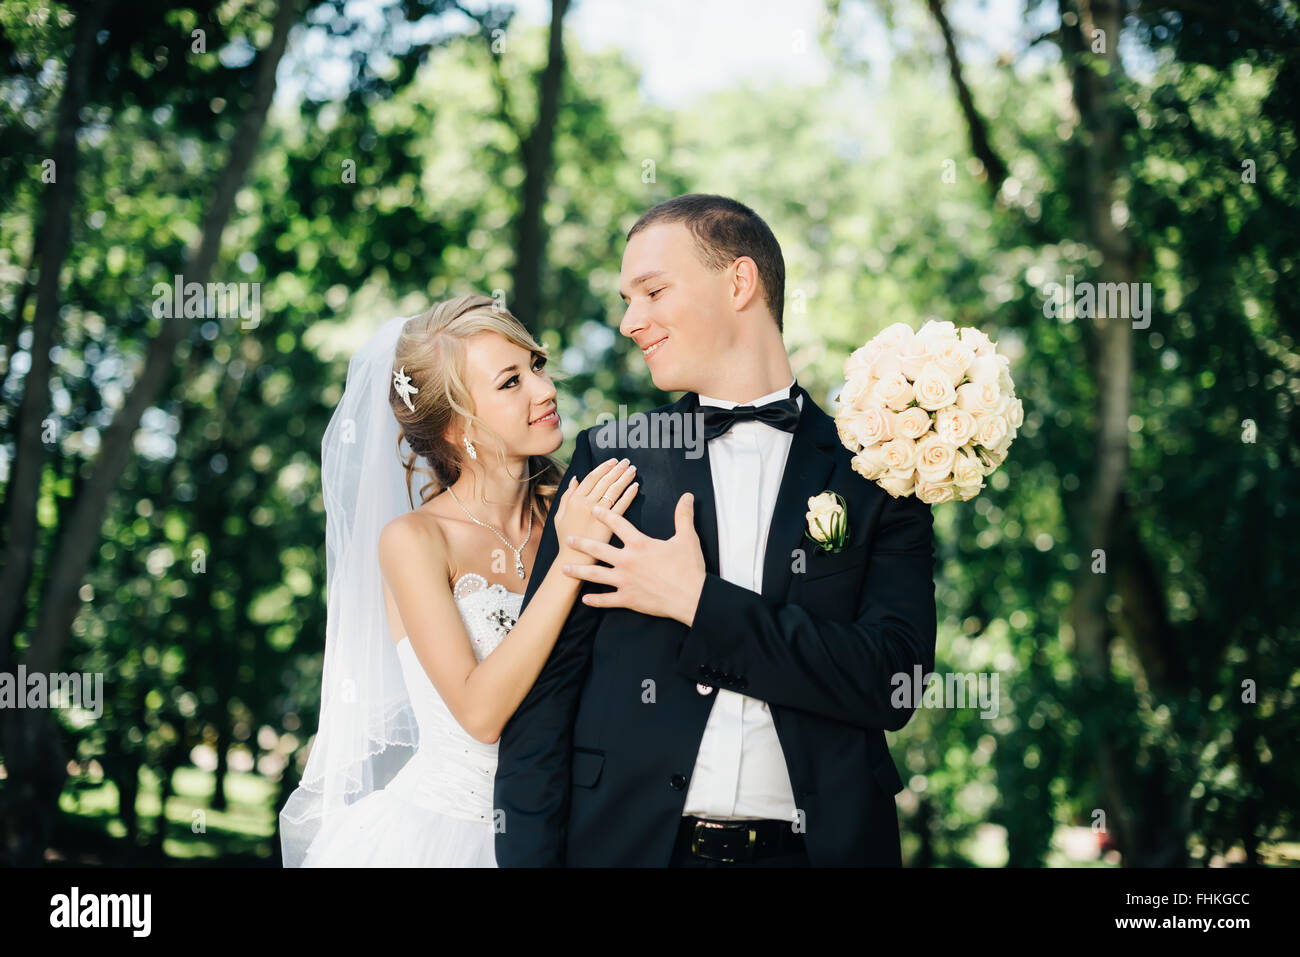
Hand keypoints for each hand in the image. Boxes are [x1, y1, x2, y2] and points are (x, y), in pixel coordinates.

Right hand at [552, 457, 637, 564]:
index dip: (603, 467)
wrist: (573, 560)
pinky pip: (622, 505)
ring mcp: (598, 514)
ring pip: (613, 490)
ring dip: (624, 478)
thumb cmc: (566, 538)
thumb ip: (566, 496)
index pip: (591, 478)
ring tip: (632, 470)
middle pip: (605, 481)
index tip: (613, 461)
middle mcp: (586, 504)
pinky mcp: (609, 525)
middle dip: (617, 469)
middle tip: (626, 462)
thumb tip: (575, 478)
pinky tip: (635, 487)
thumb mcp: (559, 516)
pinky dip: (629, 494)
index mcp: (574, 500)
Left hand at [561, 492, 706, 625]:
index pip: (618, 524)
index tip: (594, 509)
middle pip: (598, 549)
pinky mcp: (628, 598)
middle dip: (582, 543)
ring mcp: (625, 581)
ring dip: (579, 571)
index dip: (605, 515)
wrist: (691, 596)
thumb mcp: (687, 538)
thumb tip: (687, 496)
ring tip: (565, 568)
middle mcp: (628, 561)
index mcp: (640, 544)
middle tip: (569, 539)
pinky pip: (607, 600)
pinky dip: (595, 600)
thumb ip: (684, 515)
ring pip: (596, 574)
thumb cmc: (689, 568)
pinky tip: (584, 599)